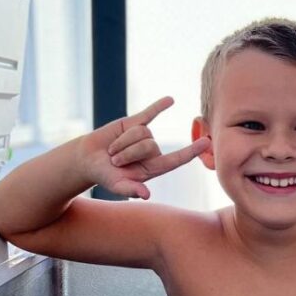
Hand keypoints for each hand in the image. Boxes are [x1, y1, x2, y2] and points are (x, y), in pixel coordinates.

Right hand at [78, 96, 210, 198]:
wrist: (89, 160)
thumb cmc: (105, 176)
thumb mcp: (116, 186)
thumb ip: (131, 190)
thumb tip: (145, 195)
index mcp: (154, 168)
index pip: (177, 159)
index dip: (191, 151)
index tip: (206, 143)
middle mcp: (153, 152)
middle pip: (150, 144)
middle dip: (129, 152)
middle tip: (115, 161)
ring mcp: (145, 136)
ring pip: (141, 132)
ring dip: (123, 142)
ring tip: (113, 151)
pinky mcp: (134, 123)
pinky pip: (149, 113)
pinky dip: (159, 106)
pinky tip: (171, 100)